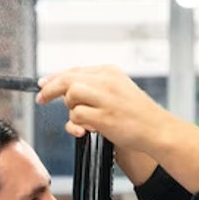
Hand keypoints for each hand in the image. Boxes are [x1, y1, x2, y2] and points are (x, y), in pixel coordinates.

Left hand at [36, 65, 170, 152]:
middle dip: (50, 89)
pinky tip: (88, 129)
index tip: (43, 84)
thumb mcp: (119, 90)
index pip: (75, 70)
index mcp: (109, 71)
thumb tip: (66, 91)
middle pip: (67, 79)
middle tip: (40, 99)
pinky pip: (76, 116)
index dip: (55, 77)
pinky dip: (77, 124)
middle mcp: (107, 80)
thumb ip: (95, 87)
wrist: (157, 129)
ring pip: (71, 95)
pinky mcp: (104, 116)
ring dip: (71, 109)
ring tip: (83, 119)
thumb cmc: (138, 114)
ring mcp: (106, 98)